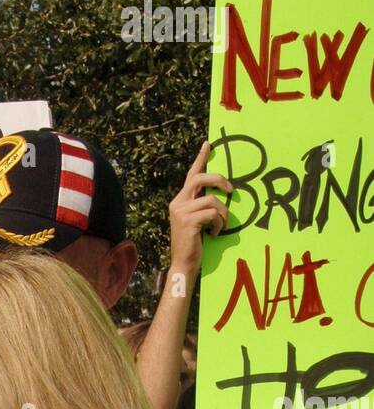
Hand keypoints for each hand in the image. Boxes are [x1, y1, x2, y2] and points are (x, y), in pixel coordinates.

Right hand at [168, 141, 231, 276]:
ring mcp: (181, 211)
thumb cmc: (193, 243)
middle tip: (231, 189)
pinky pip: (212, 214)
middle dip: (219, 180)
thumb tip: (220, 195)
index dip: (201, 158)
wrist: (183, 264)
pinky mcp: (188, 221)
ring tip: (220, 225)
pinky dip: (218, 224)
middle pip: (201, 178)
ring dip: (222, 213)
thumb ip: (202, 206)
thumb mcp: (197, 220)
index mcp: (180, 201)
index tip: (209, 144)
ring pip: (211, 200)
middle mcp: (178, 203)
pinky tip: (213, 234)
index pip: (191, 175)